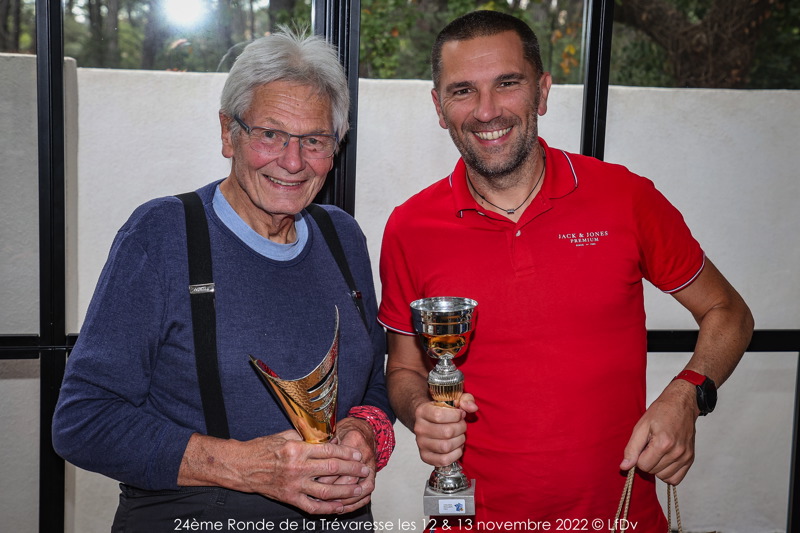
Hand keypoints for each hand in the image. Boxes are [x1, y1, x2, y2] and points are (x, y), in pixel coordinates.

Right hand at [179, 430, 370, 514]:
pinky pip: (313, 506)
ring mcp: (294, 485)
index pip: (329, 450)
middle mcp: (297, 468)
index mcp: (298, 449)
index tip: (357, 453)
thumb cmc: (263, 448)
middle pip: (332, 469)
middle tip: (364, 470)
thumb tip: (327, 436)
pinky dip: (328, 508)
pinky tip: (340, 506)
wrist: (242, 467)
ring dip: (346, 490)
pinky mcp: (290, 498)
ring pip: (326, 490)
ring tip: (359, 489)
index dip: (346, 452)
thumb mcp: (285, 436)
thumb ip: (307, 437)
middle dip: (352, 469)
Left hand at [315, 417, 376, 513]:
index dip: (324, 476)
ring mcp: (371, 465)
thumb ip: (320, 441)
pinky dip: (355, 502)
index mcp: (353, 438)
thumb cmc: (344, 431)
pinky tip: (342, 507)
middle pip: (349, 478)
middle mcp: (364, 452)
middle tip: (316, 497)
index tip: (311, 484)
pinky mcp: (373, 473)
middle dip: (332, 490)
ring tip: (328, 505)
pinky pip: (367, 492)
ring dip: (344, 499)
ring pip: (360, 488)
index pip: (337, 462)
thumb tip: (305, 454)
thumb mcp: (332, 431)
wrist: (364, 430)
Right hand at [413, 393, 478, 466]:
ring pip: (445, 447)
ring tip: (460, 435)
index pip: (439, 416)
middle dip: (460, 428)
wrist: (428, 421)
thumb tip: (472, 407)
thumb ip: (465, 399)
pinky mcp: (425, 456)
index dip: (455, 416)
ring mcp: (421, 443)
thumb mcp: (454, 400)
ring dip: (459, 441)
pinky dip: (455, 455)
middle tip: (462, 425)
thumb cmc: (443, 410)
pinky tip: (457, 447)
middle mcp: (419, 428)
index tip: (461, 414)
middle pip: (446, 432)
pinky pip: (443, 460)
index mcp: (422, 411)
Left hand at [620, 380, 697, 484]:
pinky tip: (664, 460)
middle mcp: (677, 452)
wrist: (681, 404)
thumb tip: (625, 466)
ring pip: (663, 477)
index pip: (643, 466)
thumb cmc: (661, 412)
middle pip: (653, 472)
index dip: (638, 457)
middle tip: (650, 445)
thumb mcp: (641, 426)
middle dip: (647, 461)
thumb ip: (632, 448)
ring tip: (658, 451)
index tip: (642, 446)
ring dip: (657, 468)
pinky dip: (667, 473)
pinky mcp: (690, 459)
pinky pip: (676, 479)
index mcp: (663, 443)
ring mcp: (685, 457)